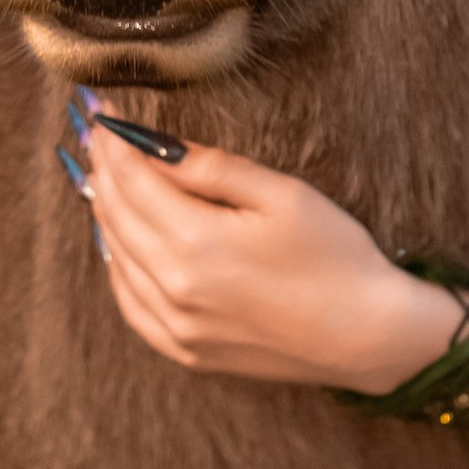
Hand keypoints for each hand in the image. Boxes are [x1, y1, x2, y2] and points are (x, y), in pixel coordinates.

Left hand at [83, 111, 454, 393]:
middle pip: (116, 217)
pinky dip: (117, 267)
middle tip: (98, 138)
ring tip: (105, 180)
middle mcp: (174, 289)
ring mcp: (177, 327)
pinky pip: (131, 305)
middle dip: (104, 171)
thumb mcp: (281, 194)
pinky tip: (120, 245)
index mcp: (195, 244)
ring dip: (106, 215)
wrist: (369, 336)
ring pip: (116, 259)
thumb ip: (213, 168)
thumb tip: (158, 146)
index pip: (132, 181)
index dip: (114, 143)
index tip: (103, 116)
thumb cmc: (335, 257)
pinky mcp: (187, 352)